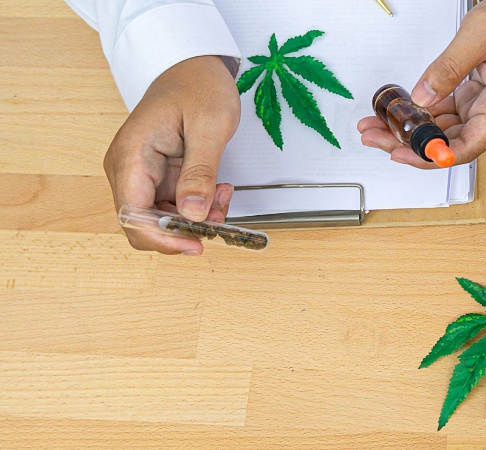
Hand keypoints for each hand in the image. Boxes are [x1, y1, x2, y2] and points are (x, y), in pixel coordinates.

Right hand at [104, 55, 240, 254]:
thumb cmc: (197, 84)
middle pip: (145, 223)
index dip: (162, 239)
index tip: (195, 245)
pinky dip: (199, 206)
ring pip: (163, 218)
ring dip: (196, 219)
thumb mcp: (209, 126)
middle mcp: (128, 169)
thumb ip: (200, 172)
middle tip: (219, 220)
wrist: (194, 66)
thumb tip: (193, 213)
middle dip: (185, 230)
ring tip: (224, 198)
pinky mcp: (157, 176)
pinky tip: (218, 191)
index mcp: (131, 156)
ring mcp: (141, 174)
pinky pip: (174, 205)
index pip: (133, 216)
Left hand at [357, 0, 485, 168]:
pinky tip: (399, 115)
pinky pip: (446, 119)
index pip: (463, 149)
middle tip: (374, 136)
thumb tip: (421, 98)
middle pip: (448, 145)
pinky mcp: (477, 106)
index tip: (400, 153)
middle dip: (409, 143)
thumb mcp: (478, 36)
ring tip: (378, 126)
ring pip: (443, 134)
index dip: (429, 155)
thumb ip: (447, 69)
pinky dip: (422, 118)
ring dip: (411, 132)